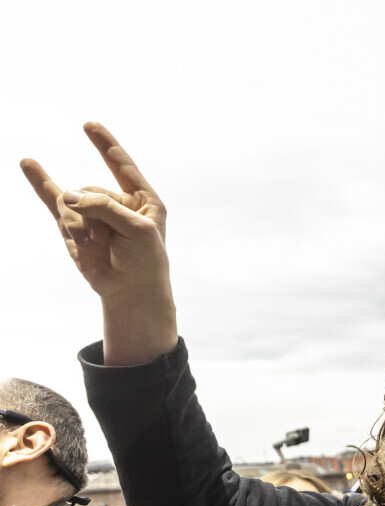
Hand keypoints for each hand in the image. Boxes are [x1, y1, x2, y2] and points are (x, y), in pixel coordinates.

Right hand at [21, 122, 176, 364]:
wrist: (130, 291)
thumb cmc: (145, 260)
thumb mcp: (137, 230)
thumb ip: (104, 207)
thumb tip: (65, 196)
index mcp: (141, 199)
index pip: (121, 165)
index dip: (105, 145)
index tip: (89, 124)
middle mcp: (115, 202)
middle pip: (91, 191)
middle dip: (96, 215)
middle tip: (111, 240)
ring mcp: (92, 214)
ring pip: (72, 205)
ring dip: (81, 227)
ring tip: (98, 245)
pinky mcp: (73, 227)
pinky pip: (52, 200)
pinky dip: (40, 182)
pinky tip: (28, 164)